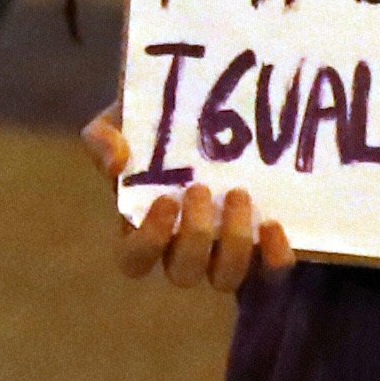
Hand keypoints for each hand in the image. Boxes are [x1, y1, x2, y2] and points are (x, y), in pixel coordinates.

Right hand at [84, 113, 293, 290]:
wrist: (205, 102)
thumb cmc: (155, 120)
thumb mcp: (121, 119)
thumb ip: (104, 136)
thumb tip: (116, 162)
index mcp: (140, 227)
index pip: (135, 260)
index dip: (149, 241)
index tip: (165, 201)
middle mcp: (180, 249)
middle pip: (183, 272)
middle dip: (195, 237)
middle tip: (201, 190)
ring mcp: (222, 252)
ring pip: (225, 278)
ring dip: (233, 243)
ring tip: (239, 195)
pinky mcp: (262, 249)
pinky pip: (270, 273)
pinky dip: (274, 258)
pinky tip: (275, 225)